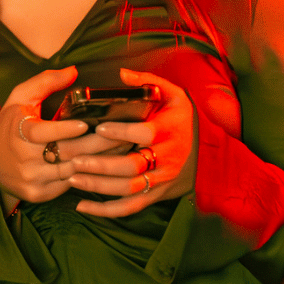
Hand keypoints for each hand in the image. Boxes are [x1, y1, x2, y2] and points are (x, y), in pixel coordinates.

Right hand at [0, 66, 127, 214]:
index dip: (64, 130)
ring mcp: (31, 179)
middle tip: (120, 134)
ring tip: (121, 148)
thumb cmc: (10, 125)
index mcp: (18, 132)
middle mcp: (24, 159)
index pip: (42, 133)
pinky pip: (69, 185)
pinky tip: (106, 166)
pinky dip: (88, 176)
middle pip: (66, 152)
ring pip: (72, 171)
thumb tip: (73, 71)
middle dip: (96, 144)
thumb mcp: (20, 97)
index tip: (85, 123)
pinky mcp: (38, 194)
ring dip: (99, 161)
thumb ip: (45, 82)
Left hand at [67, 68, 195, 216]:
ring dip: (99, 186)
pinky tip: (82, 206)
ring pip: (128, 189)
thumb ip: (148, 81)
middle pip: (131, 166)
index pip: (144, 134)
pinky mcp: (155, 195)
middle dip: (101, 165)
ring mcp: (160, 180)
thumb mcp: (174, 95)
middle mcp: (165, 159)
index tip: (98, 128)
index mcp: (168, 131)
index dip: (121, 133)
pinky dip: (106, 210)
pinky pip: (130, 207)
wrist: (210, 155)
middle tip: (75, 159)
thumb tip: (122, 73)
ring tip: (72, 178)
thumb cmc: (183, 120)